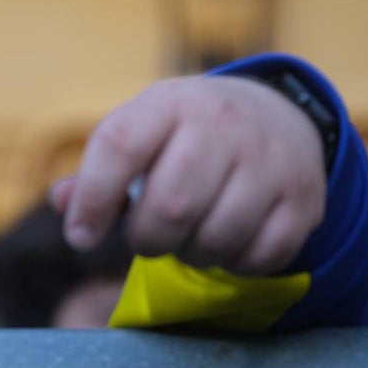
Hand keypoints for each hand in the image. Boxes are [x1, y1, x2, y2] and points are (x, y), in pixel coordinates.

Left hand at [50, 75, 325, 275]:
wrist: (273, 113)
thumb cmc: (182, 137)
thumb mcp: (137, 136)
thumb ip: (95, 174)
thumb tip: (63, 202)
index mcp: (168, 104)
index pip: (118, 148)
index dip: (93, 201)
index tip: (81, 237)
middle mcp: (222, 124)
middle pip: (170, 208)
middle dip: (146, 239)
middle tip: (147, 238)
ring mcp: (270, 160)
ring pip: (215, 238)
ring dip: (190, 255)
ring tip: (187, 237)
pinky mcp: (303, 198)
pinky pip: (259, 256)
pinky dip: (233, 264)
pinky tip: (225, 242)